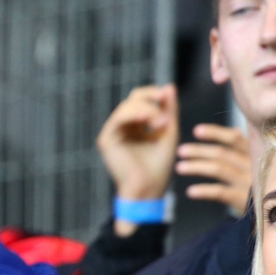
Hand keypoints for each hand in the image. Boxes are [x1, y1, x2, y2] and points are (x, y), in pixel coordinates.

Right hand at [97, 84, 179, 203]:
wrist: (149, 189)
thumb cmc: (159, 167)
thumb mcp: (168, 132)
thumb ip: (168, 110)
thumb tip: (169, 86)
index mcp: (134, 127)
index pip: (141, 100)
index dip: (154, 94)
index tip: (169, 98)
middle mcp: (121, 128)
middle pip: (132, 99)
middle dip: (151, 99)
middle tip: (166, 110)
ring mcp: (112, 133)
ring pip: (127, 106)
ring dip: (147, 109)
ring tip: (161, 123)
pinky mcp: (106, 139)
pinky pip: (119, 117)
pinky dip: (136, 114)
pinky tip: (150, 121)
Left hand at [176, 124, 251, 212]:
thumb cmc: (263, 183)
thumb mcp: (258, 163)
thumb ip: (246, 149)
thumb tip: (236, 131)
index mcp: (255, 154)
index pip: (235, 139)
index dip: (215, 133)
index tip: (197, 130)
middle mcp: (252, 165)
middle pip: (222, 154)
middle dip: (199, 151)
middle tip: (180, 151)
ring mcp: (248, 182)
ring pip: (219, 170)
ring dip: (197, 167)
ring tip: (180, 167)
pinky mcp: (244, 200)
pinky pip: (221, 192)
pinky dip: (204, 191)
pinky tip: (190, 192)